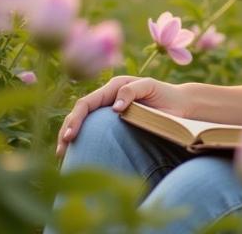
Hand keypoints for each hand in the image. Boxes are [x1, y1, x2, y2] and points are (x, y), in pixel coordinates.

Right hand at [55, 75, 189, 156]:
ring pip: (84, 120)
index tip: (70, 136)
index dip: (76, 119)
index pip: (87, 102)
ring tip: (63, 155)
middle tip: (61, 150)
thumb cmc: (166, 95)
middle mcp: (109, 96)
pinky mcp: (115, 120)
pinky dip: (84, 138)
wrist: (180, 105)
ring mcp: (110, 108)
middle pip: (80, 112)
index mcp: (114, 86)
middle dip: (67, 129)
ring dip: (71, 135)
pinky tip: (78, 152)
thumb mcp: (151, 87)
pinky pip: (95, 128)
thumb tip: (113, 107)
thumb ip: (132, 92)